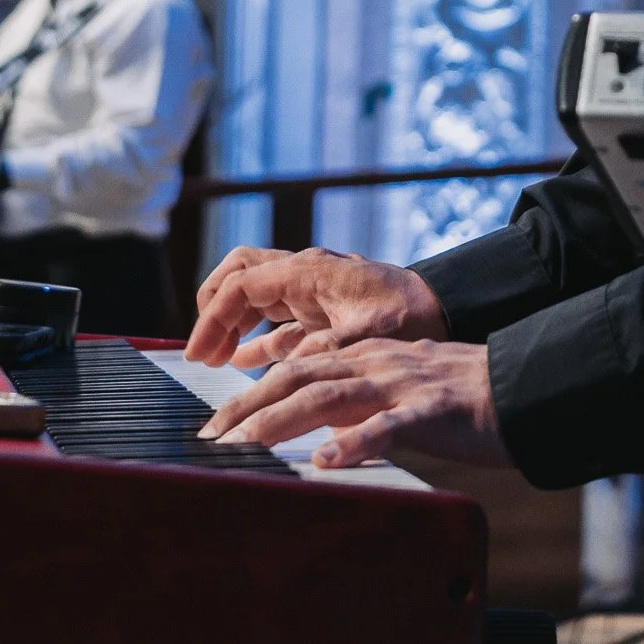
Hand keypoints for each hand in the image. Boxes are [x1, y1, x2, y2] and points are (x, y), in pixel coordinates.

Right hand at [186, 245, 448, 367]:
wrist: (445, 309)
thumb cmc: (409, 317)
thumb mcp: (363, 338)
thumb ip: (320, 351)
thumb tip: (278, 370)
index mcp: (307, 272)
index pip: (241, 284)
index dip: (212, 316)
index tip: (198, 353)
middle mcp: (304, 273)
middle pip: (240, 274)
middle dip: (214, 308)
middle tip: (202, 351)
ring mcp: (312, 289)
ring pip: (254, 294)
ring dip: (231, 322)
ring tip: (214, 360)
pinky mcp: (322, 308)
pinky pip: (277, 317)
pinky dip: (255, 336)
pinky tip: (241, 363)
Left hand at [197, 337, 507, 469]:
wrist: (519, 385)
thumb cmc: (458, 397)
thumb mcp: (398, 389)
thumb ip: (358, 403)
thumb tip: (314, 433)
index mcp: (365, 356)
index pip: (295, 369)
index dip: (251, 394)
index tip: (215, 424)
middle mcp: (375, 363)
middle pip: (299, 377)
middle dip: (249, 407)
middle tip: (210, 437)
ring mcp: (402, 384)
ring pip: (331, 395)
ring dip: (282, 420)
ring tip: (246, 445)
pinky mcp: (431, 410)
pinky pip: (389, 426)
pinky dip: (355, 442)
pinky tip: (328, 459)